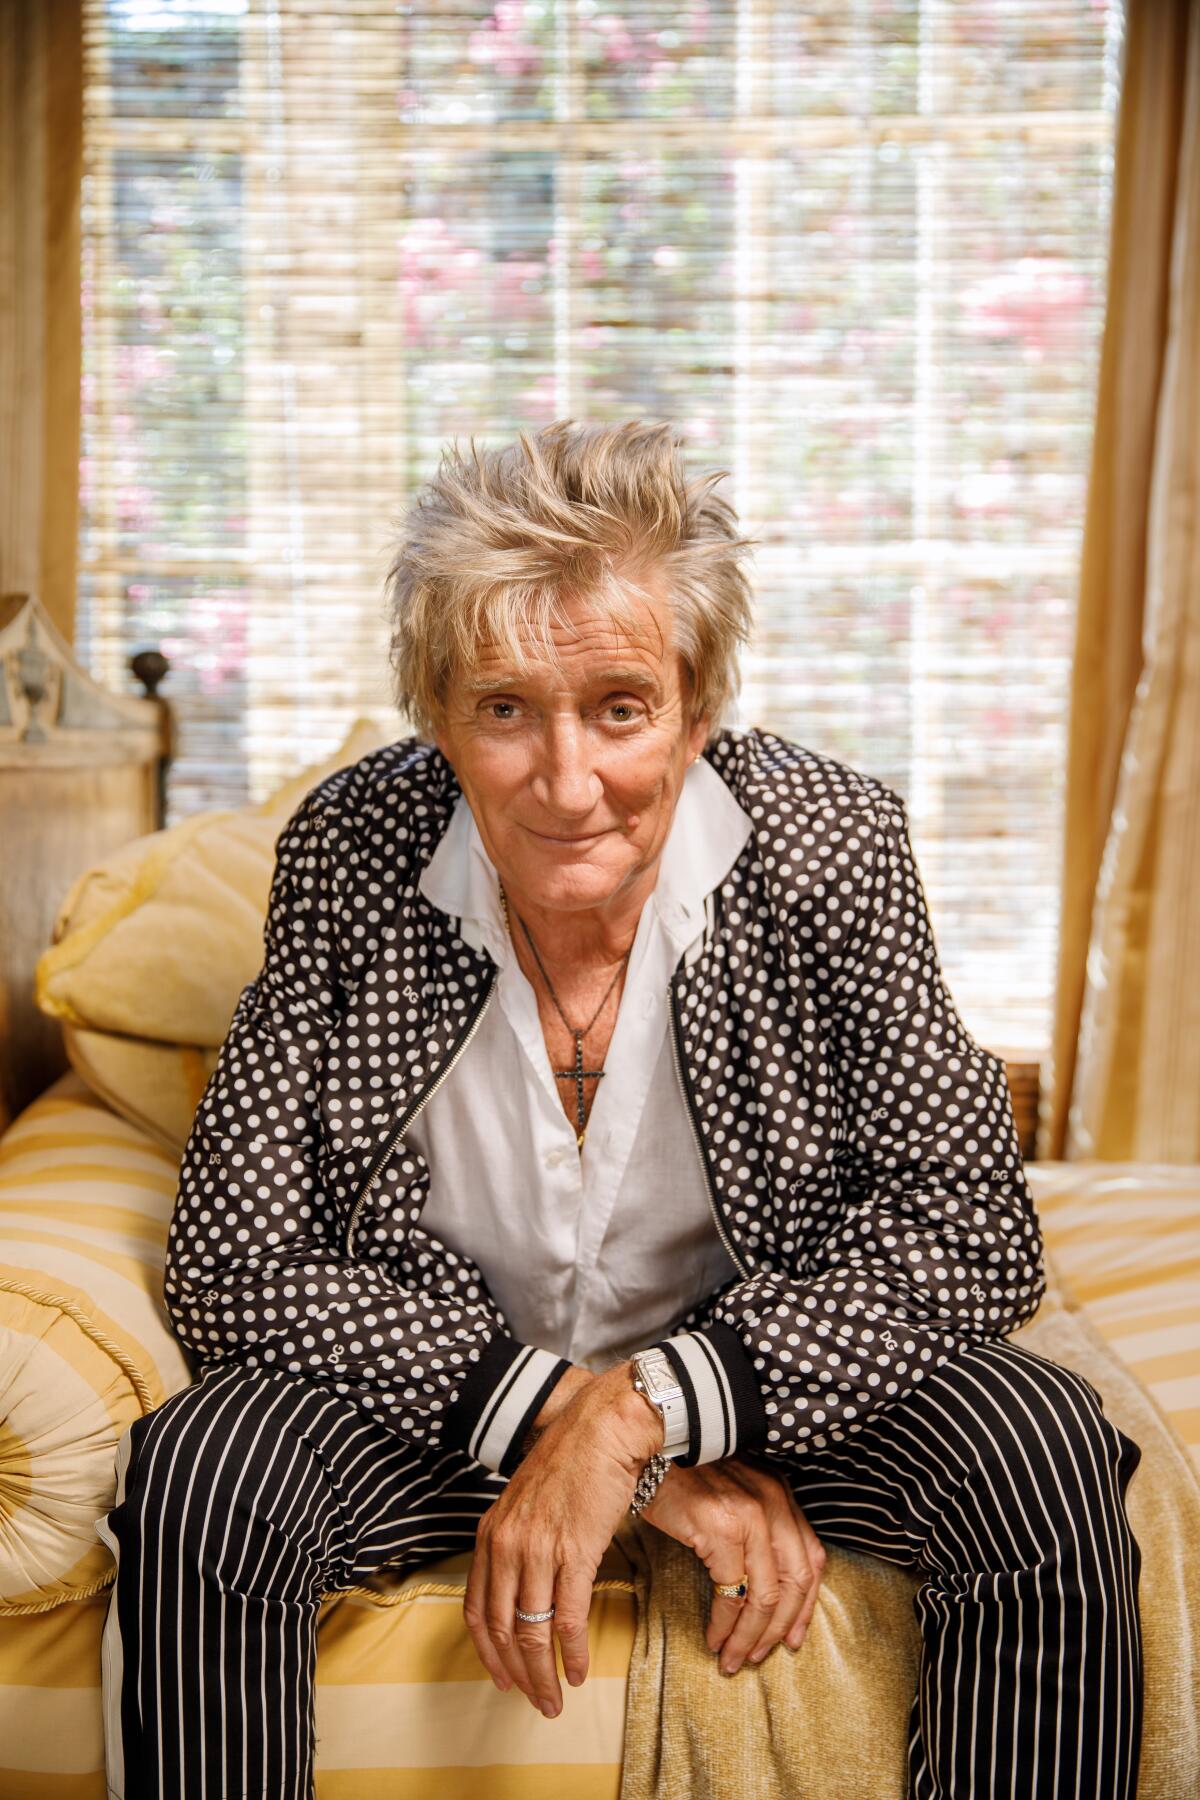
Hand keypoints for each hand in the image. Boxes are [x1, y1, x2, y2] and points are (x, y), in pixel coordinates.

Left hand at [463, 1361, 661, 1716]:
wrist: (601, 1428)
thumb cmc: (571, 1460)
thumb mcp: (527, 1501)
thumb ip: (519, 1541)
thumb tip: (526, 1584)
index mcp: (490, 1534)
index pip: (477, 1610)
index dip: (487, 1652)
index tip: (500, 1678)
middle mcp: (506, 1546)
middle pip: (501, 1630)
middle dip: (516, 1674)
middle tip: (533, 1701)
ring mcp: (538, 1550)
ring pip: (532, 1632)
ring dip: (543, 1675)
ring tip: (555, 1700)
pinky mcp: (574, 1553)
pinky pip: (567, 1619)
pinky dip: (573, 1653)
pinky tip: (579, 1671)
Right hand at [639, 1454, 825, 1673]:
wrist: (647, 1451)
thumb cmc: (683, 1477)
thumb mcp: (731, 1495)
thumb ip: (754, 1528)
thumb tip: (762, 1584)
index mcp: (780, 1494)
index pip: (811, 1560)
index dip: (805, 1606)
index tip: (793, 1637)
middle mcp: (773, 1502)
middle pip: (796, 1583)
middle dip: (780, 1629)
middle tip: (759, 1657)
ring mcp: (750, 1515)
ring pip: (766, 1596)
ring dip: (751, 1637)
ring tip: (733, 1658)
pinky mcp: (722, 1529)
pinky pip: (732, 1593)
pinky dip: (725, 1624)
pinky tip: (713, 1637)